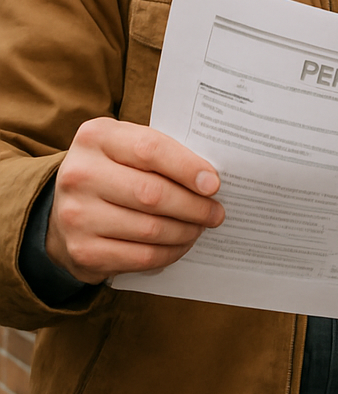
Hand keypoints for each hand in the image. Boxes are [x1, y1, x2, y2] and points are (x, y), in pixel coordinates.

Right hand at [47, 118, 223, 283]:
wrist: (65, 206)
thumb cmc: (114, 168)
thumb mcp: (129, 146)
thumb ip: (164, 152)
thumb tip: (210, 179)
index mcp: (96, 137)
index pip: (150, 149)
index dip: (187, 168)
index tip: (214, 183)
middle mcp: (80, 174)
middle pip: (152, 194)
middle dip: (194, 206)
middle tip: (215, 212)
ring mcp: (76, 215)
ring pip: (149, 229)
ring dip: (185, 231)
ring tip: (200, 227)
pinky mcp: (82, 250)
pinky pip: (139, 257)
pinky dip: (169, 253)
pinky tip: (180, 244)